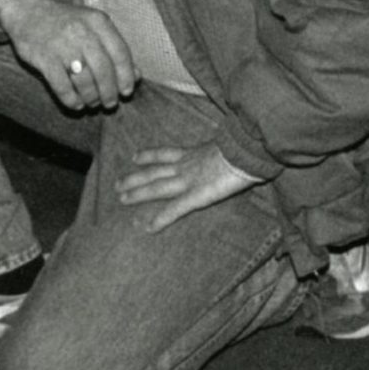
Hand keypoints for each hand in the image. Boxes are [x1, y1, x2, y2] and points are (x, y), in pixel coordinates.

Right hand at [0, 0, 136, 110]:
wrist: (30, 11)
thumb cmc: (70, 23)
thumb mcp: (96, 27)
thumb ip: (116, 48)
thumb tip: (136, 76)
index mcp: (99, 22)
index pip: (120, 53)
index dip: (126, 75)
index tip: (127, 92)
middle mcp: (82, 32)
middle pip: (103, 69)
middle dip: (109, 91)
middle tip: (110, 104)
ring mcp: (62, 45)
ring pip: (83, 79)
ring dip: (91, 96)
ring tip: (93, 103)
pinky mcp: (43, 58)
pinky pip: (61, 84)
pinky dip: (70, 98)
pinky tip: (76, 104)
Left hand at [114, 143, 263, 232]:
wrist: (251, 149)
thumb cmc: (246, 145)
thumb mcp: (231, 141)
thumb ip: (225, 146)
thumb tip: (232, 145)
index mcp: (196, 153)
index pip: (167, 154)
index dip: (150, 155)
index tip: (135, 157)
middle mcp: (187, 166)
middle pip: (155, 172)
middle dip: (135, 178)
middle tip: (117, 184)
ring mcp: (190, 181)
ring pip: (158, 187)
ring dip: (139, 194)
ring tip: (122, 200)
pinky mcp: (197, 196)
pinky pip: (175, 209)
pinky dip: (161, 218)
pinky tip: (149, 228)